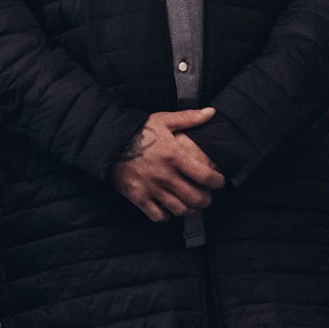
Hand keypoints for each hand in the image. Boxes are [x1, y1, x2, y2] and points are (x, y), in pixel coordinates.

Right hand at [110, 107, 226, 222]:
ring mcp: (151, 188)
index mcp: (174, 156)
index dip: (218, 182)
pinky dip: (167, 215)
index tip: (220, 182)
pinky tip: (169, 208)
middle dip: (206, 199)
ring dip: (189, 209)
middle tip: (207, 196)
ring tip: (191, 204)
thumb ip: (189, 118)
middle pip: (195, 197)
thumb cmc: (139, 130)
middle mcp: (165, 175)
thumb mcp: (164, 120)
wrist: (108, 141)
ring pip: (180, 209)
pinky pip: (158, 215)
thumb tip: (211, 112)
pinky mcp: (138, 197)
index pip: (205, 176)